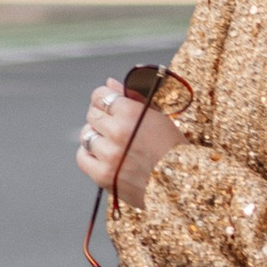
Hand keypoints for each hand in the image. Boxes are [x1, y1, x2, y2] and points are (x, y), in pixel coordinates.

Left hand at [75, 75, 183, 214]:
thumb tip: (109, 84)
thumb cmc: (173, 148)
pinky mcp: (103, 175)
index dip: (104, 99)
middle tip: (115, 127)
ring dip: (96, 136)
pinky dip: (89, 155)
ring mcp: (108, 155)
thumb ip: (132, 97)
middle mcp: (117, 131)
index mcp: (131, 112)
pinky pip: (83, 158)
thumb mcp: (158, 116)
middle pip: (92, 115)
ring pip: (86, 135)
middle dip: (102, 118)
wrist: (183, 183)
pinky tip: (103, 156)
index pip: (100, 96)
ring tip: (112, 143)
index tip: (108, 104)